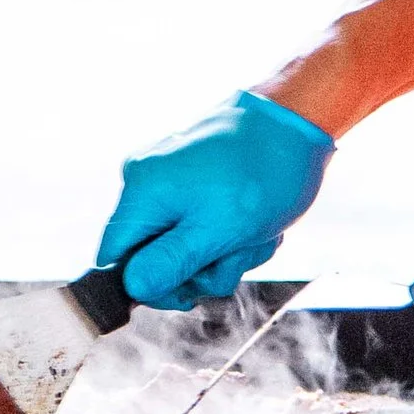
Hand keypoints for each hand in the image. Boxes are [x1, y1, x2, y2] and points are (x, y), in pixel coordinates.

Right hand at [98, 90, 334, 309]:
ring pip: (181, 245)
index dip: (147, 286)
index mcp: (143, 190)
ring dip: (222, 254)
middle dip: (198, 268)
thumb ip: (170, 263)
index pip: (113, 258)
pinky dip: (227, 234)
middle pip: (150, 256)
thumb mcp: (219, 231)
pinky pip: (197, 225)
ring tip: (254, 233)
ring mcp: (169, 177)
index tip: (188, 291)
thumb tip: (133, 287)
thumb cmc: (264, 173)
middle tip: (235, 254)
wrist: (299, 122)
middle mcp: (146, 180)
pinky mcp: (191, 178)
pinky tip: (254, 223)